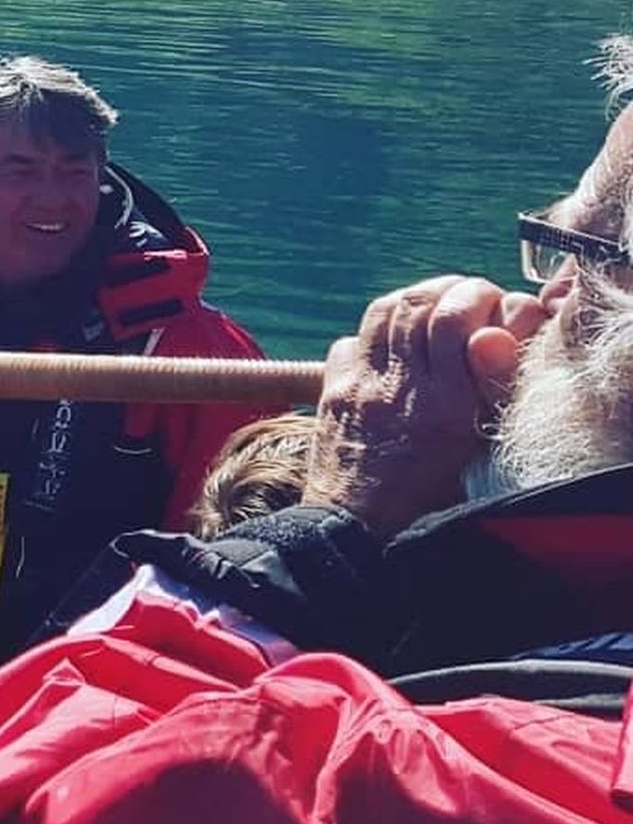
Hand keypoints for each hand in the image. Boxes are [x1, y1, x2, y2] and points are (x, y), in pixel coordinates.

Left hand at [301, 274, 547, 538]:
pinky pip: (351, 342)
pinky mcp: (332, 390)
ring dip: (410, 299)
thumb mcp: (474, 456)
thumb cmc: (428, 509)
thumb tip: (491, 338)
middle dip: (444, 289)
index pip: (453, 320)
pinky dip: (373, 332)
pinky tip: (389, 343)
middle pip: (415, 305)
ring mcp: (360, 385)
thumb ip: (484, 395)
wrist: (356, 535)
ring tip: (431, 302)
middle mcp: (399, 388)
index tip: (489, 298)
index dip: (473, 297)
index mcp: (444, 407)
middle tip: (464, 292)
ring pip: (381, 312)